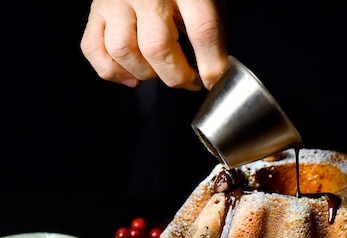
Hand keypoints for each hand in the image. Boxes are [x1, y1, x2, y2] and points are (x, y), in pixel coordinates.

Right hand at [80, 0, 226, 89]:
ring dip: (144, 72)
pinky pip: (93, 48)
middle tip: (187, 79)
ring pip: (122, 49)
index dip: (210, 64)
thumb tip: (214, 72)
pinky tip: (131, 75)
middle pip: (156, 47)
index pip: (202, 30)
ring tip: (158, 71)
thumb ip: (211, 29)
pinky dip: (111, 70)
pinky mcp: (97, 9)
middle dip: (175, 76)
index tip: (213, 81)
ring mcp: (118, 0)